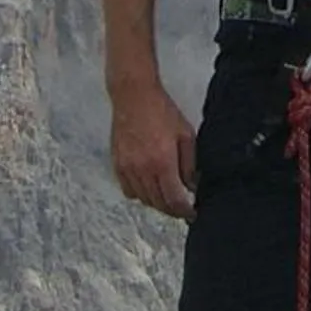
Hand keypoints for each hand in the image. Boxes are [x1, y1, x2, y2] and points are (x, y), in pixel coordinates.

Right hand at [110, 81, 197, 217]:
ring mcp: (128, 169)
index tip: (191, 214)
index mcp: (163, 162)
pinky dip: (140, 194)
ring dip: (157, 203)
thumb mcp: (185, 134)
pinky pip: (129, 191)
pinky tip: (148, 186)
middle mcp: (143, 170)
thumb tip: (192, 186)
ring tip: (166, 196)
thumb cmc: (161, 110)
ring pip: (143, 200)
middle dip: (172, 210)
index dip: (185, 212)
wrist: (134, 95)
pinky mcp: (117, 165)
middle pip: (159, 204)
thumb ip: (190, 163)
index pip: (174, 200)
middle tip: (181, 208)